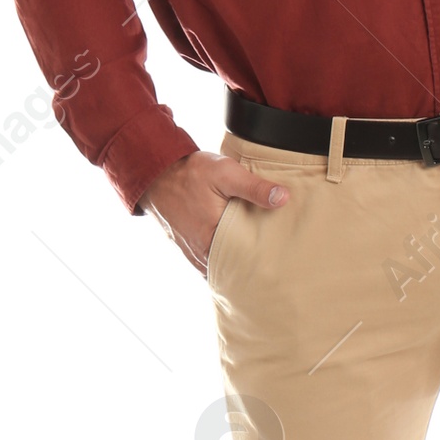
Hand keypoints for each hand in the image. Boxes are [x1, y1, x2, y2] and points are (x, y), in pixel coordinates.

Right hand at [140, 148, 290, 275]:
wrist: (157, 174)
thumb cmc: (190, 174)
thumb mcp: (225, 173)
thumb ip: (254, 187)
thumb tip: (283, 198)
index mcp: (213, 239)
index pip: (247, 261)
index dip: (264, 257)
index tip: (280, 254)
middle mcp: (202, 254)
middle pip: (235, 267)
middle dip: (252, 263)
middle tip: (274, 257)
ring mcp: (194, 254)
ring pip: (222, 266)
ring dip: (237, 262)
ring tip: (258, 255)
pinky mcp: (189, 250)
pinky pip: (211, 262)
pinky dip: (224, 259)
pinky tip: (237, 251)